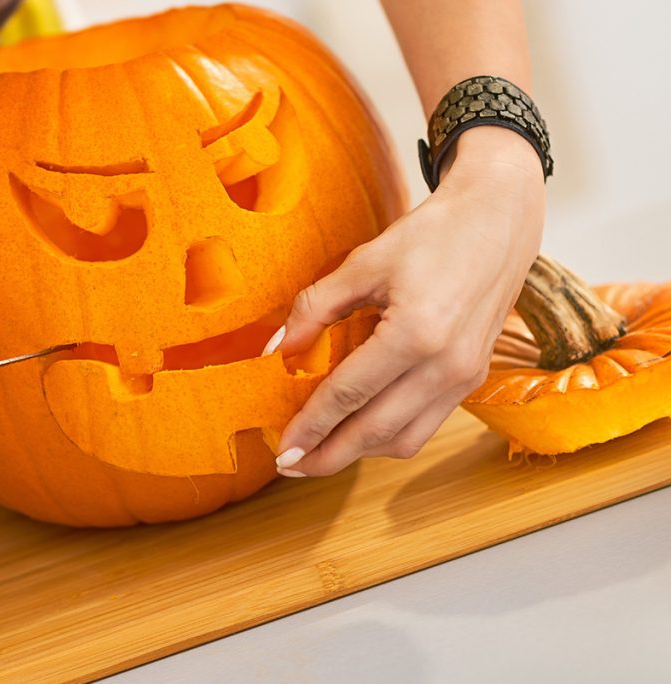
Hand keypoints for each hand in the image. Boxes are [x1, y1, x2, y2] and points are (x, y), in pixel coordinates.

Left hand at [266, 129, 544, 476]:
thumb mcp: (363, 263)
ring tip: (319, 451)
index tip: (281, 448)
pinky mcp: (472, 379)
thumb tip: (277, 350)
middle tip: (291, 464)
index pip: (348, 395)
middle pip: (374, 432)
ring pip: (403, 440)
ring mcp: (465, 377)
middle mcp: (446, 365)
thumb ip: (315, 308)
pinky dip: (387, 436)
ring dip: (358, 453)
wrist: (499, 221)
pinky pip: (425, 425)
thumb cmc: (432, 235)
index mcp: (416, 333)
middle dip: (328, 455)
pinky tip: (357, 428)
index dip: (310, 426)